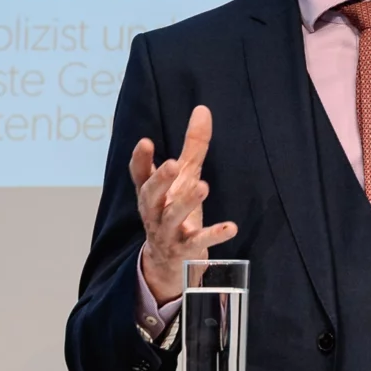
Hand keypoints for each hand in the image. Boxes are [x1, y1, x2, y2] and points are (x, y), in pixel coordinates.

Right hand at [131, 104, 237, 303]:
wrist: (168, 261)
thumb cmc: (174, 208)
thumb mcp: (184, 177)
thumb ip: (193, 146)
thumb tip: (202, 109)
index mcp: (150, 192)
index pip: (140, 175)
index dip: (141, 160)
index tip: (145, 142)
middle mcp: (154, 211)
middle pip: (151, 196)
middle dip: (160, 180)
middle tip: (172, 165)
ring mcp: (167, 232)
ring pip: (171, 218)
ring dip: (186, 203)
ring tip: (202, 187)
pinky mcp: (185, 250)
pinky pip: (198, 242)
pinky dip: (214, 236)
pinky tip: (231, 228)